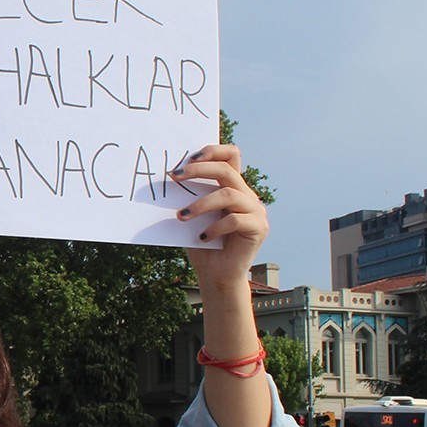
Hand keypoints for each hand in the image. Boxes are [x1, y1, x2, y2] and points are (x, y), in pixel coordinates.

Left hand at [170, 143, 267, 292]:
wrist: (217, 275)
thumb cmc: (202, 244)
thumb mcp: (192, 216)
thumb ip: (188, 197)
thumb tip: (168, 179)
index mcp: (233, 187)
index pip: (231, 156)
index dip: (213, 151)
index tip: (188, 158)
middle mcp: (247, 195)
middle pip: (227, 170)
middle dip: (199, 170)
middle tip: (175, 176)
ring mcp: (256, 211)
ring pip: (229, 194)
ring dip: (202, 204)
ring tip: (181, 216)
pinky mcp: (258, 228)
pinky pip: (235, 220)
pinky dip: (215, 227)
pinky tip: (202, 237)